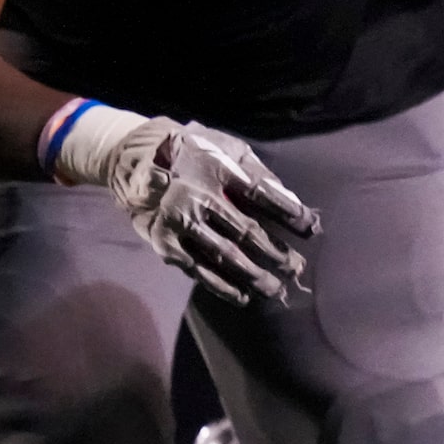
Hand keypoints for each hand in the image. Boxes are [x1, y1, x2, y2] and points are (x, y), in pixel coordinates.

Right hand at [102, 119, 317, 303]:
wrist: (133, 159)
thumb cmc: (194, 153)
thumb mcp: (225, 148)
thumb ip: (256, 171)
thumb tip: (291, 201)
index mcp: (216, 168)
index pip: (261, 193)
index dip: (288, 212)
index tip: (310, 228)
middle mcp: (198, 196)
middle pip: (246, 230)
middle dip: (276, 252)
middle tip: (297, 268)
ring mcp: (179, 221)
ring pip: (224, 255)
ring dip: (253, 275)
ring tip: (277, 288)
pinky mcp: (164, 241)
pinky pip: (197, 268)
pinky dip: (221, 285)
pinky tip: (242, 296)